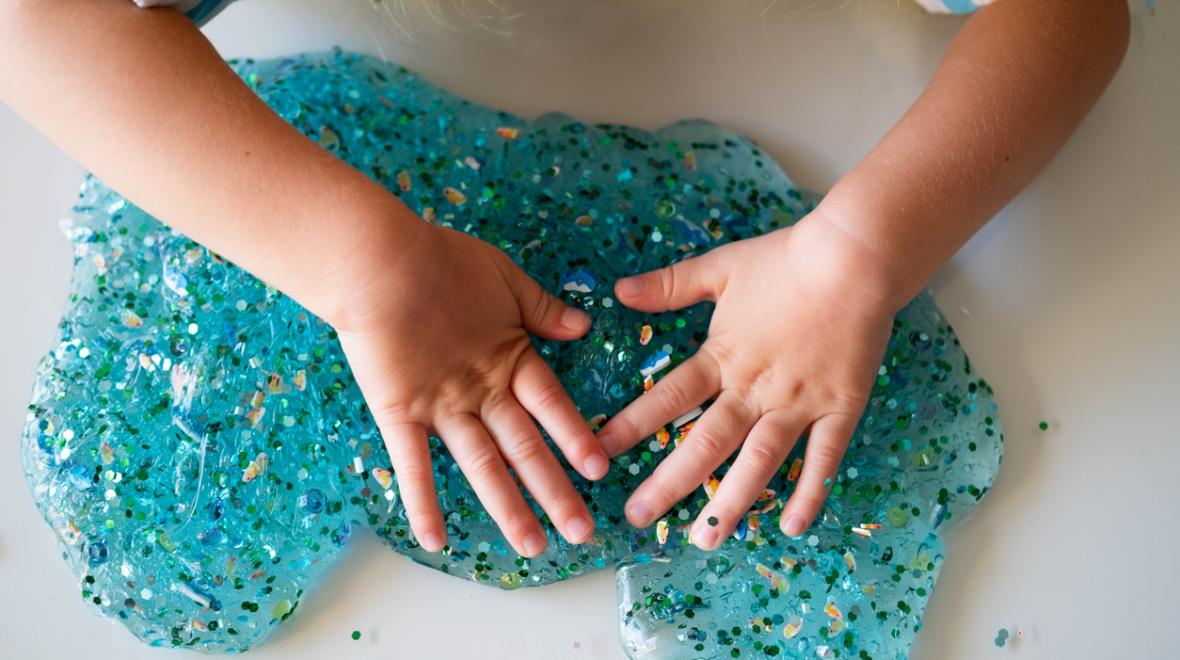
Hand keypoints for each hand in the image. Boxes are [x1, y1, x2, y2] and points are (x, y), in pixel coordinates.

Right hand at [328, 222, 608, 556]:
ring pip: (482, 466)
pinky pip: (413, 465)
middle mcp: (483, 391)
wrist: (381, 261)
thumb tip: (583, 327)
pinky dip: (423, 503)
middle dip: (555, 492)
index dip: (576, 438)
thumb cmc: (442, 260)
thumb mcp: (506, 278)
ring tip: (533, 547)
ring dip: (508, 508)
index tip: (601, 470)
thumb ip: (544, 309)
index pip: (553, 406)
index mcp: (511, 357)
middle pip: (525, 448)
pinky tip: (435, 541)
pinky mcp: (401, 412)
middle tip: (581, 532)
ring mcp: (443, 405)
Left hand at [596, 213, 898, 549]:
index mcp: (723, 355)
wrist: (856, 258)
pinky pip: (823, 458)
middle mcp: (755, 388)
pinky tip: (792, 526)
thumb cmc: (786, 259)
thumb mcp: (719, 267)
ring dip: (731, 502)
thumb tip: (619, 291)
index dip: (632, 425)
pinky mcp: (839, 407)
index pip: (669, 397)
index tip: (599, 452)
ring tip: (706, 539)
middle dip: (669, 483)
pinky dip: (808, 492)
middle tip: (639, 517)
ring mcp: (799, 402)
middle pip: (706, 443)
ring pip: (759, 461)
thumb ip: (669, 285)